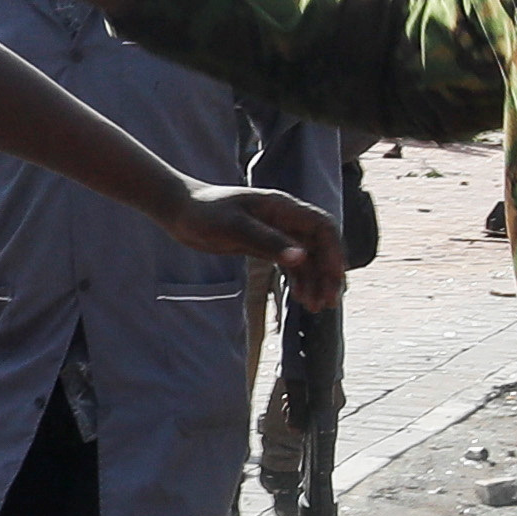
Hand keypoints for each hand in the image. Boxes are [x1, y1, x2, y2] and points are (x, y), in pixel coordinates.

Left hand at [169, 182, 345, 305]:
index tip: (335, 278)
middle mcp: (285, 219)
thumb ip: (268, 242)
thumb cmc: (205, 213)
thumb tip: (301, 258)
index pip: (322, 227)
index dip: (334, 252)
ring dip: (315, 281)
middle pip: (320, 246)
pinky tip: (300, 299)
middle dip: (328, 273)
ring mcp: (276, 233)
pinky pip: (291, 264)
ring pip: (307, 258)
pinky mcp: (265, 245)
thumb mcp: (235, 228)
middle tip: (329, 302)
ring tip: (316, 308)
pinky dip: (299, 281)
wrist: (181, 212)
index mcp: (283, 208)